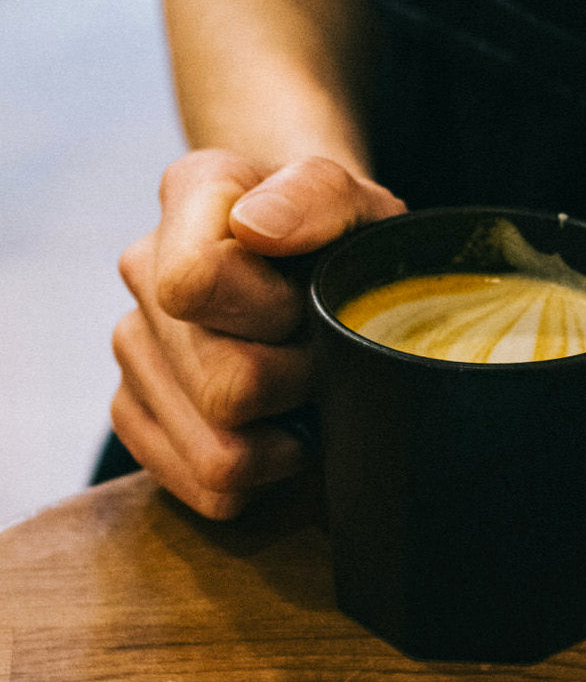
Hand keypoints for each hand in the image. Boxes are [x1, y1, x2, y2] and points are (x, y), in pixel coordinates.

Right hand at [111, 149, 404, 517]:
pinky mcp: (136, 410)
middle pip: (223, 387)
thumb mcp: (357, 201)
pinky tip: (279, 423)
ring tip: (305, 389)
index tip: (306, 302)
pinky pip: (206, 486)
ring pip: (216, 453)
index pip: (194, 285)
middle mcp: (145, 267)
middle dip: (296, 383)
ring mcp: (133, 343)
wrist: (322, 257)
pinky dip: (263, 473)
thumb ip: (315, 195)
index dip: (271, 312)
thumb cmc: (343, 232)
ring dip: (283, 436)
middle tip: (324, 356)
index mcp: (192, 196)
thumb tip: (254, 229)